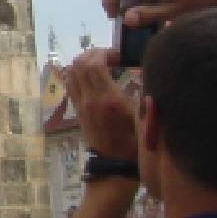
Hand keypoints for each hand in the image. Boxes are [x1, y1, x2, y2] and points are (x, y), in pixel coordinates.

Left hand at [67, 46, 137, 162]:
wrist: (115, 165)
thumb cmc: (136, 142)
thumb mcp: (145, 118)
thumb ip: (144, 95)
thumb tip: (146, 73)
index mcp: (109, 99)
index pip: (95, 64)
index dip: (105, 52)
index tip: (119, 54)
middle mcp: (91, 99)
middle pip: (81, 64)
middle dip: (94, 54)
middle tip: (110, 56)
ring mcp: (81, 104)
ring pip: (72, 72)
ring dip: (84, 62)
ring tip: (100, 62)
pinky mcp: (77, 109)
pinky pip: (70, 83)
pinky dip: (77, 73)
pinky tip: (90, 75)